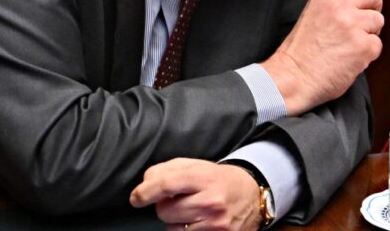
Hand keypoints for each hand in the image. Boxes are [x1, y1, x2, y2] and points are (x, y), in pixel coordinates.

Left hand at [130, 158, 260, 230]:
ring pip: (172, 228)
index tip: (136, 198)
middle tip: (179, 200)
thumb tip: (145, 184)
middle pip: (165, 211)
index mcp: (204, 178)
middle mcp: (211, 202)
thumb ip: (167, 170)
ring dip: (175, 221)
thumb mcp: (197, 165)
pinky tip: (197, 222)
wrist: (253, 195)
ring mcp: (215, 224)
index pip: (166, 185)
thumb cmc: (219, 179)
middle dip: (165, 206)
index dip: (145, 192)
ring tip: (192, 210)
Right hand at [262, 0, 387, 114]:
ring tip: (344, 47)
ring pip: (379, 21)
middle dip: (370, 11)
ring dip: (367, 36)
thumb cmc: (303, 50)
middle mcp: (340, 3)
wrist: (291, 77)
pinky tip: (347, 60)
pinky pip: (378, 46)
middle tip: (349, 29)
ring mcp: (352, 23)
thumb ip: (338, 3)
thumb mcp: (314, 13)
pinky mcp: (363, 44)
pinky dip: (366, 56)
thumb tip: (363, 6)